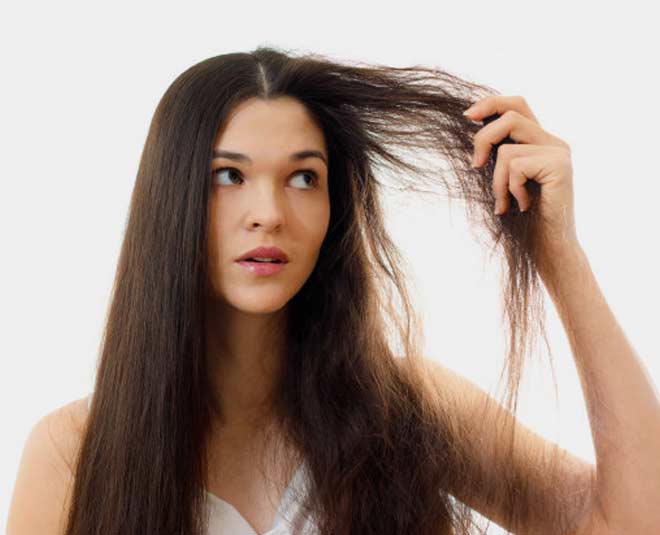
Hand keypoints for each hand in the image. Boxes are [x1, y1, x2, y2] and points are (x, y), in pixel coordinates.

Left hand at [464, 95, 578, 253]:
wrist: (547, 248)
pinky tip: (521, 206)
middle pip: (510, 115)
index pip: (516, 104)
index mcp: (539, 141)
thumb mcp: (502, 180)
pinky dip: (510, 189)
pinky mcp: (560, 166)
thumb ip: (496, 154)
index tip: (467, 117)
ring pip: (507, 148)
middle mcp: (553, 142)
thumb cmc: (521, 220)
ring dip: (496, 180)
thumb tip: (470, 125)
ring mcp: (559, 153)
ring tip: (505, 202)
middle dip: (483, 139)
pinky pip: (516, 166)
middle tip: (476, 166)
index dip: (491, 103)